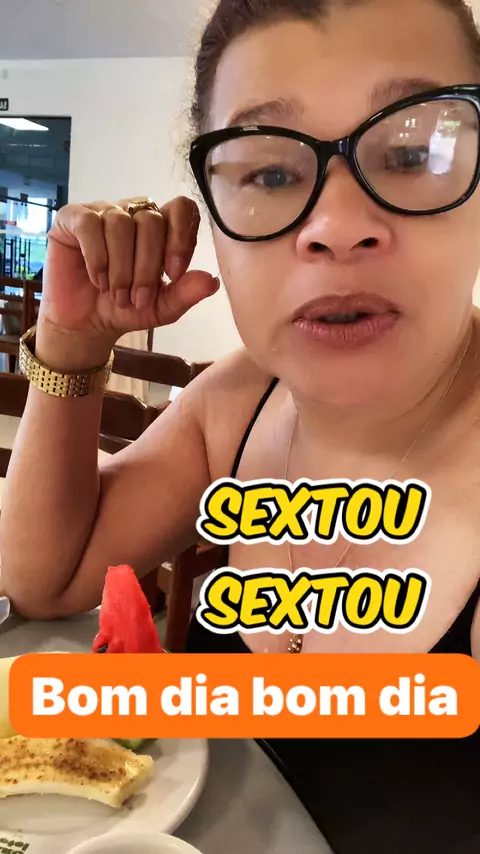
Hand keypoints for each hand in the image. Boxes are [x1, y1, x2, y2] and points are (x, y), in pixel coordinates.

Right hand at [39, 196, 219, 344]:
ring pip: (120, 223)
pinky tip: (97, 280)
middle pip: (151, 220)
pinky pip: (90, 225)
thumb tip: (211, 281)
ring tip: (117, 295)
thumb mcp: (161, 308)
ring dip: (121, 267)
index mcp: (162, 228)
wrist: (85, 324)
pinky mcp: (73, 219)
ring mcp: (103, 212)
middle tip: (138, 299)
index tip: (173, 274)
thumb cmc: (125, 310)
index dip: (180, 238)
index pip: (181, 209)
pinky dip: (97, 257)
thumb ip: (186, 294)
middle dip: (146, 266)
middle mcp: (134, 213)